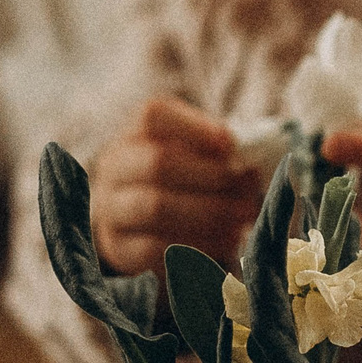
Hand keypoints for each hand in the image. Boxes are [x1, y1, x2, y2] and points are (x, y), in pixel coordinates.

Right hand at [91, 97, 267, 276]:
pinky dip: (198, 244)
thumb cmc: (184, 178)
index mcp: (135, 132)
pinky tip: (226, 241)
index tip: (231, 145)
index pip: (152, 115)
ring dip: (209, 213)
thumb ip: (221, 153)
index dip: (196, 128)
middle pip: (157, 163)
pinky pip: (154, 247)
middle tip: (247, 190)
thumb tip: (250, 164)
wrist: (141, 222)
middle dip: (212, 177)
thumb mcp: (198, 155)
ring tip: (243, 216)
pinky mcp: (119, 247)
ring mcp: (111, 208)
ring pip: (155, 206)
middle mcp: (114, 166)